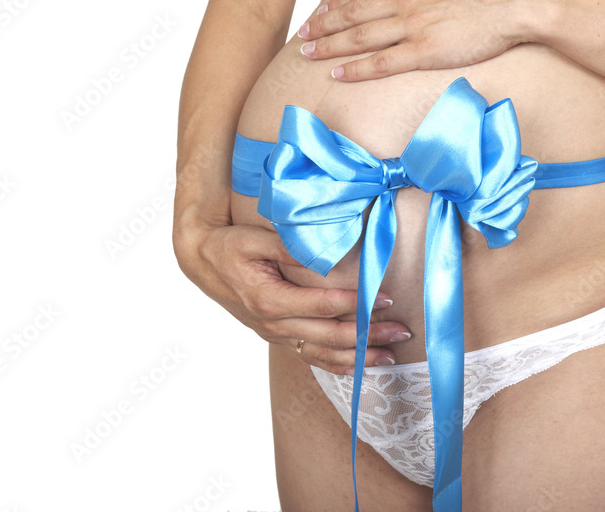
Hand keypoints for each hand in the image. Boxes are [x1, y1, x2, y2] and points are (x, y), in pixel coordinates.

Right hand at [173, 218, 410, 374]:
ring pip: (323, 354)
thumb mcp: (256, 238)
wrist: (202, 262)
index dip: (357, 304)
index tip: (386, 297)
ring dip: (360, 356)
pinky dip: (338, 364)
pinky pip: (311, 357)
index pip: (323, 306)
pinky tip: (362, 366)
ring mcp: (276, 335)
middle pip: (330, 336)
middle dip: (369, 335)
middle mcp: (274, 324)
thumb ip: (291, 247)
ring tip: (392, 356)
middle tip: (402, 329)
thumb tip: (324, 253)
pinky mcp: (278, 337)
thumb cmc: (230, 246)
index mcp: (270, 300)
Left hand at [297, 0, 530, 80]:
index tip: (319, 13)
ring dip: (330, 46)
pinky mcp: (425, 51)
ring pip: (360, 37)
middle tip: (302, 36)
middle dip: (323, 26)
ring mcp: (412, 26)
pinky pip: (382, 63)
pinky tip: (338, 74)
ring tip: (308, 54)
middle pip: (352, 14)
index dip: (336, 5)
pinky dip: (357, 69)